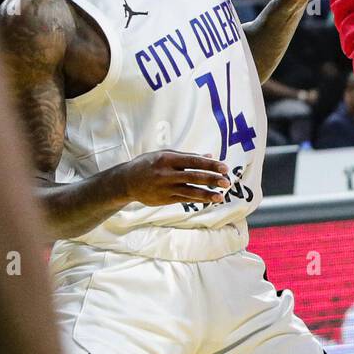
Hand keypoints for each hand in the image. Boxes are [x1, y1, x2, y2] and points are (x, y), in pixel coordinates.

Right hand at [117, 150, 231, 206]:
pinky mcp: (164, 199)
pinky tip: (208, 200)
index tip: (224, 168)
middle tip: (227, 182)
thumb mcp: (165, 154)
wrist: (126, 181)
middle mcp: (166, 173)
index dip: (210, 165)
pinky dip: (197, 199)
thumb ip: (187, 156)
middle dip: (212, 180)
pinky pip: (184, 199)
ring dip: (207, 194)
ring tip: (220, 197)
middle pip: (194, 177)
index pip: (194, 161)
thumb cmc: (149, 164)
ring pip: (190, 191)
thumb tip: (209, 156)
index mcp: (168, 158)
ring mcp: (165, 188)